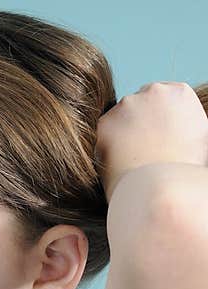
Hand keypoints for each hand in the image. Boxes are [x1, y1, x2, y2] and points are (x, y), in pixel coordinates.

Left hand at [94, 81, 207, 202]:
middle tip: (140, 149)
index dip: (155, 118)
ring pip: (118, 118)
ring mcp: (126, 105)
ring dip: (120, 134)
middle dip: (137, 122)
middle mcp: (152, 91)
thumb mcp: (197, 136)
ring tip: (132, 159)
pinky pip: (102, 134)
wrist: (163, 185)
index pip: (160, 97)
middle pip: (137, 104)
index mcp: (178, 92)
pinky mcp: (104, 122)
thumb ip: (181, 121)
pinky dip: (106, 146)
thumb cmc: (185, 168)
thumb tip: (174, 128)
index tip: (154, 135)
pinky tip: (119, 162)